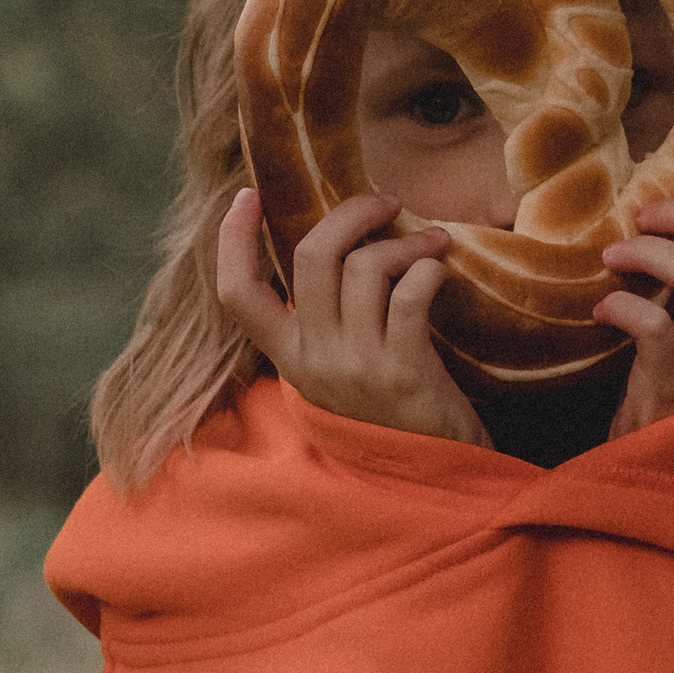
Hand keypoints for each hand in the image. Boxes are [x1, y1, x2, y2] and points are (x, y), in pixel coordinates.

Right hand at [217, 183, 486, 442]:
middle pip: (310, 256)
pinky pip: (409, 294)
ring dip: (404, 241)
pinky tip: (441, 269)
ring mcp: (355, 367)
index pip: (236, 295)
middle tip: (386, 203)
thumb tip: (337, 248)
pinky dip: (428, 268)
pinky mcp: (402, 373)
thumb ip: (326, 322)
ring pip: (363, 267)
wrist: (435, 477)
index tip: (247, 195)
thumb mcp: (339, 371)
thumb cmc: (392, 411)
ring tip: (433, 242)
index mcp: (290, 357)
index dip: (232, 240)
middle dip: (350, 213)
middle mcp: (314, 360)